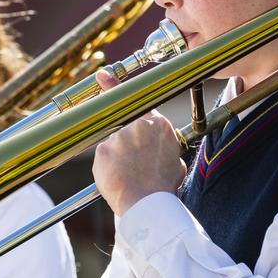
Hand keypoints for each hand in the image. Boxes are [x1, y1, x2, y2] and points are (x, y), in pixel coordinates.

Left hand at [92, 71, 185, 216]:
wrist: (148, 202)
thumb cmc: (163, 186)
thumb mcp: (175, 164)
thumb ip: (166, 151)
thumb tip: (164, 154)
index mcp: (158, 125)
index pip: (138, 101)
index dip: (114, 86)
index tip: (102, 75)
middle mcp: (138, 125)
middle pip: (123, 127)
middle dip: (123, 140)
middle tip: (126, 154)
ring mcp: (119, 135)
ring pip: (112, 145)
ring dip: (117, 159)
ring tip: (129, 177)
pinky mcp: (103, 150)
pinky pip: (103, 159)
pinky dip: (108, 169)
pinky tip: (118, 180)